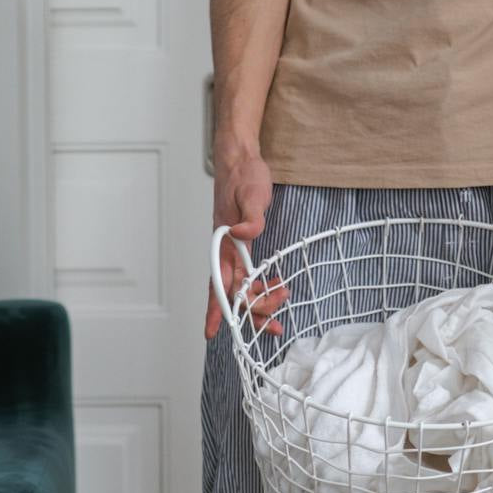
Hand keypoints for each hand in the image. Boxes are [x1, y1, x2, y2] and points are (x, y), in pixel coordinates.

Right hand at [206, 149, 288, 339]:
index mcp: (224, 243)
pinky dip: (261, 288)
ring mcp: (235, 250)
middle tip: (276, 325)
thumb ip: (250, 218)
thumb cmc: (243, 177)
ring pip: (243, 288)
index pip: (218, 283)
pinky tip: (276, 288)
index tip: (211, 331)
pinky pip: (249, 275)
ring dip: (260, 303)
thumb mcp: (252, 195)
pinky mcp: (244, 246)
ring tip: (281, 309)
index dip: (215, 309)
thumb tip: (244, 234)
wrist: (242, 162)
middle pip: (234, 293)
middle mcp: (227, 251)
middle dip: (252, 313)